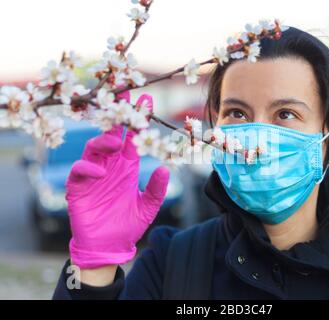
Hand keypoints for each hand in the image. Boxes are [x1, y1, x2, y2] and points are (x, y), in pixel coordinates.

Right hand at [66, 92, 169, 268]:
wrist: (110, 247)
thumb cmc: (128, 224)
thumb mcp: (148, 206)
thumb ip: (156, 189)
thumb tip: (166, 169)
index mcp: (127, 166)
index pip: (133, 138)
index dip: (139, 119)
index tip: (146, 99)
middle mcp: (110, 165)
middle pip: (112, 135)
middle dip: (117, 116)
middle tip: (124, 100)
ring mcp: (94, 174)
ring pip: (94, 148)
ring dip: (104, 141)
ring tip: (116, 141)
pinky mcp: (79, 187)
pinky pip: (80, 171)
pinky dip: (87, 167)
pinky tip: (100, 171)